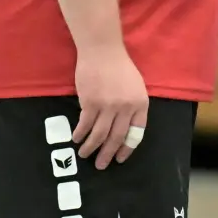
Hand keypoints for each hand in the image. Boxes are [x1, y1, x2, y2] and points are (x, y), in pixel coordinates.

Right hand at [72, 43, 148, 169]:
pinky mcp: (90, 102)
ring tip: (85, 155)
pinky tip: (76, 139)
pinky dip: (80, 134)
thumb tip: (123, 128)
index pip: (136, 132)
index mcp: (140, 104)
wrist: (103, 51)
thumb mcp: (135, 87)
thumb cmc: (120, 67)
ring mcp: (108, 106)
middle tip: (101, 166)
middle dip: (108, 154)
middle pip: (117, 137)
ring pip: (99, 134)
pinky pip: (85, 124)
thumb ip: (132, 106)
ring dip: (91, 147)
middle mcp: (126, 107)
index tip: (120, 158)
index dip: (127, 148)